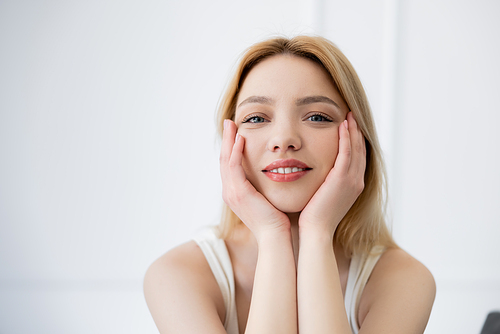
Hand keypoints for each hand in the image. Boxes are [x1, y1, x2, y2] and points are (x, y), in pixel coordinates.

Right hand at [220, 119, 290, 241]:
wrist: (275, 236)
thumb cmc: (277, 219)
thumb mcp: (268, 198)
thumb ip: (266, 185)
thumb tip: (276, 172)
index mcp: (235, 193)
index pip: (230, 165)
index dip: (230, 147)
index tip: (236, 132)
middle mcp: (229, 191)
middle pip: (224, 159)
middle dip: (226, 140)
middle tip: (229, 122)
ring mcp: (231, 192)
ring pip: (225, 159)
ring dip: (228, 140)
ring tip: (232, 124)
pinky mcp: (238, 192)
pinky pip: (233, 166)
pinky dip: (236, 151)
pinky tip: (241, 138)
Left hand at [299, 112, 365, 237]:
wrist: (316, 230)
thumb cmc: (314, 216)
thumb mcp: (323, 196)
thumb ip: (324, 183)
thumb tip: (317, 174)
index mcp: (353, 186)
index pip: (357, 158)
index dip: (356, 141)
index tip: (351, 127)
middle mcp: (357, 181)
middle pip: (361, 150)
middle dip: (357, 132)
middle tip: (353, 116)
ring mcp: (351, 180)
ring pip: (356, 149)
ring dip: (353, 130)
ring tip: (350, 116)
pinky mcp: (342, 179)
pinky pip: (346, 153)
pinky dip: (346, 138)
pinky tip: (343, 126)